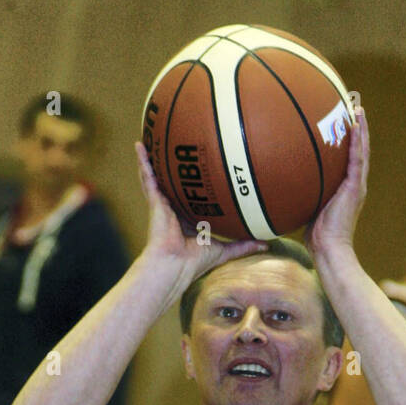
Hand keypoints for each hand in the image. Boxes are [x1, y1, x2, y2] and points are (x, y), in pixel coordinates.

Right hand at [135, 142, 267, 289]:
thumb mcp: (223, 250)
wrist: (175, 265)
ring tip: (149, 139)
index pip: (188, 198)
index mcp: (185, 219)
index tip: (197, 171)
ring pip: (156, 176)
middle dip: (169, 168)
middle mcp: (172, 209)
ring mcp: (162, 204)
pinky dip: (143, 161)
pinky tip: (139, 145)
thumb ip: (243, 245)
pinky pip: (148, 177)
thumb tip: (266, 244)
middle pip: (171, 183)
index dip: (190, 186)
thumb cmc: (194, 262)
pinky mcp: (155, 201)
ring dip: (152, 159)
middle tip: (171, 148)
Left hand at [306, 105, 368, 258]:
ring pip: (361, 150)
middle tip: (354, 106)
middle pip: (358, 150)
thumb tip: (281, 183)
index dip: (348, 140)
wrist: (328, 249)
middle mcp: (354, 183)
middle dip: (357, 128)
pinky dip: (358, 141)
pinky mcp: (355, 187)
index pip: (348, 159)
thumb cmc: (316, 235)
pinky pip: (357, 159)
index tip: (344, 121)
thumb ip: (301, 192)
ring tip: (358, 108)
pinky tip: (356, 124)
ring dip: (361, 129)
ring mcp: (356, 185)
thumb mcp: (307, 206)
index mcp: (345, 187)